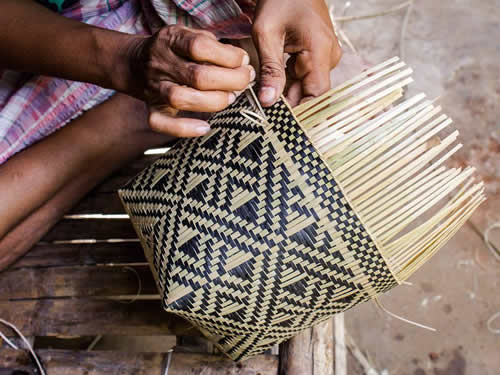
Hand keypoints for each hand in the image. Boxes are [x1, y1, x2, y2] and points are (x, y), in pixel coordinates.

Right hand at [123, 25, 254, 136]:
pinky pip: (161, 123)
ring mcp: (154, 88)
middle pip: (197, 76)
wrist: (137, 63)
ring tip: (231, 97)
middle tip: (245, 80)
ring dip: (213, 101)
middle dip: (230, 80)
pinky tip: (205, 127)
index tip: (243, 60)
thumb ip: (214, 46)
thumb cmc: (176, 51)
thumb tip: (242, 63)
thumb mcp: (191, 35)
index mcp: (171, 39)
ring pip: (181, 99)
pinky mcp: (152, 108)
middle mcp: (160, 63)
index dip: (227, 56)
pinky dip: (184, 128)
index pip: (200, 46)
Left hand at [252, 0, 341, 106]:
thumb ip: (270, 69)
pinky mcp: (317, 55)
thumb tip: (268, 101)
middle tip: (264, 114)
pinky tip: (271, 86)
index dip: (299, 111)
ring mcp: (325, 56)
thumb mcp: (267, 34)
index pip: (317, 94)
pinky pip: (304, 76)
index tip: (278, 121)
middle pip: (310, 92)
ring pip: (306, 86)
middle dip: (288, 104)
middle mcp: (328, 56)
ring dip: (286, 93)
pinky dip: (287, 83)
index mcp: (320, 51)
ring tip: (264, 100)